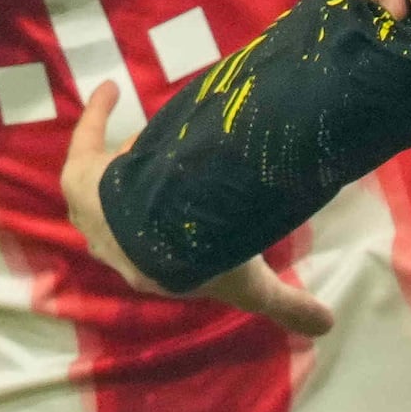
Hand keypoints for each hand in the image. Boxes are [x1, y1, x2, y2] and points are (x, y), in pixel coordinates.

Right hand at [59, 83, 331, 339]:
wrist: (147, 232)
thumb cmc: (195, 259)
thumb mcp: (249, 285)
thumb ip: (286, 302)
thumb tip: (328, 325)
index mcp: (149, 271)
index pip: (160, 260)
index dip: (177, 244)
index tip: (198, 224)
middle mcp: (116, 244)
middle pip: (129, 219)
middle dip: (145, 200)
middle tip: (172, 175)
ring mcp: (94, 207)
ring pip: (110, 183)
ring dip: (128, 163)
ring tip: (152, 139)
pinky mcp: (82, 174)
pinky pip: (87, 140)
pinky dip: (97, 114)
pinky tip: (110, 86)